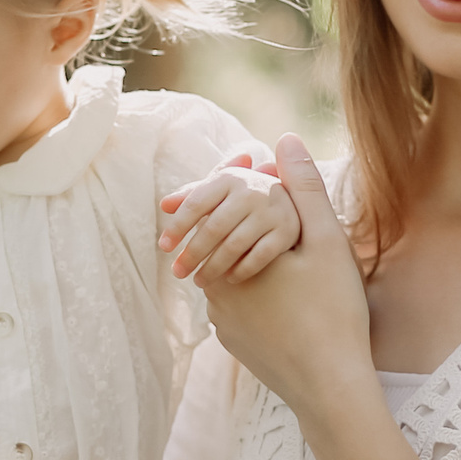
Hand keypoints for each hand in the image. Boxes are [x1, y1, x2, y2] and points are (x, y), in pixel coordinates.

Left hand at [158, 154, 300, 284]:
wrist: (296, 203)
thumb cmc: (248, 202)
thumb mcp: (225, 191)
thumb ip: (195, 195)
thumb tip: (165, 205)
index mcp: (231, 178)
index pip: (196, 203)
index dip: (177, 227)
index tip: (164, 247)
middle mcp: (252, 190)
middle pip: (213, 227)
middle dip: (192, 253)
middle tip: (178, 273)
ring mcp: (272, 211)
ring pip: (233, 245)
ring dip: (213, 267)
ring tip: (200, 281)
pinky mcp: (288, 232)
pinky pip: (258, 257)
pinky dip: (241, 269)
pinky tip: (230, 280)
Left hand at [197, 136, 374, 412]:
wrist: (329, 388)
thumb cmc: (332, 311)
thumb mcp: (326, 241)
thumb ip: (303, 188)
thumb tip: (285, 139)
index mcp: (228, 255)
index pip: (221, 207)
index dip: (243, 188)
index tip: (268, 180)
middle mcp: (213, 287)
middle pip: (226, 240)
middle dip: (249, 226)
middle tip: (290, 226)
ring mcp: (221, 320)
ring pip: (232, 274)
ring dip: (253, 261)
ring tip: (294, 263)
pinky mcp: (234, 344)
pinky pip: (240, 306)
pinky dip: (259, 296)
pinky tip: (291, 300)